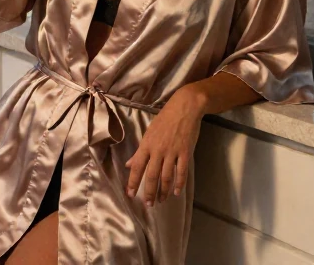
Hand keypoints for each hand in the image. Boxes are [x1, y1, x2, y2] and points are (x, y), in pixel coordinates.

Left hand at [124, 89, 203, 206]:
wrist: (184, 108)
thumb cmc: (165, 119)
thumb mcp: (148, 133)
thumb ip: (140, 151)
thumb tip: (128, 164)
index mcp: (146, 145)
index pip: (137, 167)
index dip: (133, 182)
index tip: (130, 194)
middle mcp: (158, 151)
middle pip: (152, 176)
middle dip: (149, 192)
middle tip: (148, 204)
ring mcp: (172, 152)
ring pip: (166, 177)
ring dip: (163, 191)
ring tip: (161, 201)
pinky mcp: (185, 153)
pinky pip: (181, 172)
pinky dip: (179, 184)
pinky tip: (176, 192)